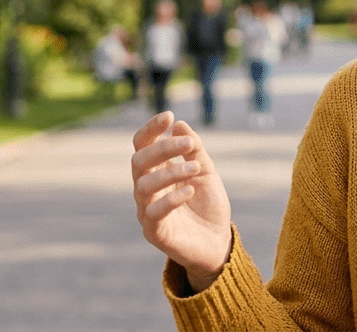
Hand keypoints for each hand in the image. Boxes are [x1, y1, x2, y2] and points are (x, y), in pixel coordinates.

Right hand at [132, 111, 232, 291]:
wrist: (217, 240)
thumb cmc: (207, 203)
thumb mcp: (206, 170)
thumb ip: (194, 150)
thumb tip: (179, 124)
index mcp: (157, 169)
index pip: (142, 145)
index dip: (150, 129)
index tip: (168, 116)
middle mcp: (146, 188)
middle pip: (139, 161)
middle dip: (163, 148)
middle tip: (188, 144)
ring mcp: (147, 210)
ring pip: (143, 186)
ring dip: (170, 172)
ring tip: (195, 168)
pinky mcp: (154, 232)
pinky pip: (153, 213)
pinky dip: (171, 198)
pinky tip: (189, 190)